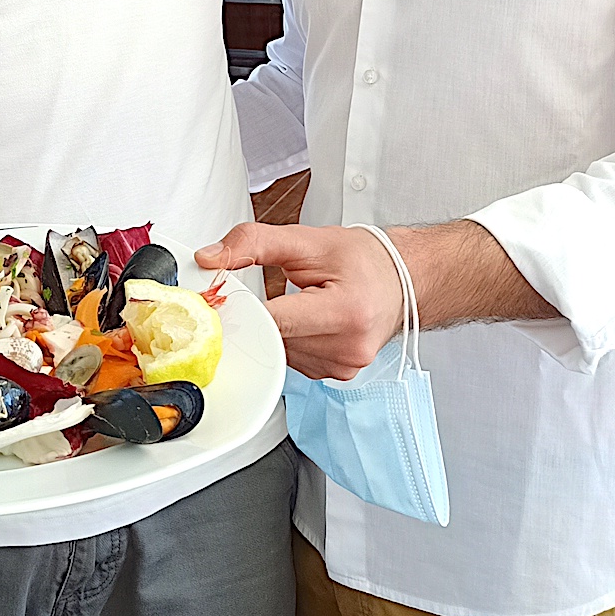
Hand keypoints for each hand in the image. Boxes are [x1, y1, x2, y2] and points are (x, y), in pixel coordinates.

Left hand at [197, 222, 404, 380]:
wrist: (405, 280)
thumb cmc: (364, 260)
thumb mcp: (309, 240)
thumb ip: (254, 242)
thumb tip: (209, 258)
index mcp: (346, 312)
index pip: (274, 319)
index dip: (245, 307)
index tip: (225, 296)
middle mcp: (349, 346)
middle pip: (274, 338)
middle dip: (264, 315)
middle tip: (275, 290)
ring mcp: (345, 366)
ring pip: (281, 352)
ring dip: (279, 329)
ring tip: (301, 303)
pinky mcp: (340, 375)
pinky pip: (295, 361)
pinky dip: (292, 340)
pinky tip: (309, 322)